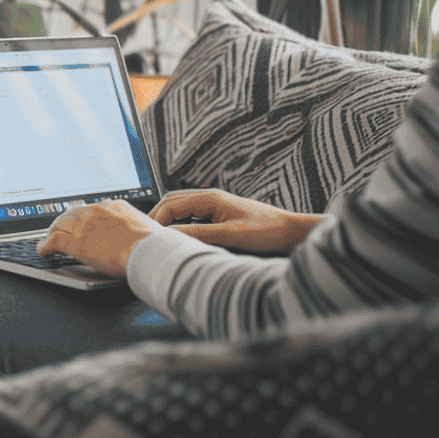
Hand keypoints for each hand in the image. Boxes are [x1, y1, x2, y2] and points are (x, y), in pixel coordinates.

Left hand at [37, 200, 163, 275]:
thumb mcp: (146, 226)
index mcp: (114, 207)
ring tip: (48, 239)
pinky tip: (43, 251)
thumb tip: (140, 235)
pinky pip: (54, 242)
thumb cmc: (153, 243)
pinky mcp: (77, 243)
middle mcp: (96, 213)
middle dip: (63, 222)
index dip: (82, 216)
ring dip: (52, 233)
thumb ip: (136, 227)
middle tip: (58, 229)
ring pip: (60, 225)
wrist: (148, 250)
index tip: (80, 220)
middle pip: (71, 214)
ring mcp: (84, 227)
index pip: (91, 209)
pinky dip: (45, 246)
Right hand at [149, 189, 323, 253]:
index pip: (170, 204)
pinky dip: (180, 224)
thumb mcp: (231, 234)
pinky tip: (181, 239)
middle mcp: (209, 198)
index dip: (156, 220)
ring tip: (160, 239)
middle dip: (157, 218)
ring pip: (180, 208)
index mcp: (209, 198)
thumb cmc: (267, 230)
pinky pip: (191, 216)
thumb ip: (199, 233)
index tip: (148, 237)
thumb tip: (171, 235)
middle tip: (147, 237)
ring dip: (168, 221)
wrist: (291, 231)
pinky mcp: (219, 215)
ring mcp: (214, 205)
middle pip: (171, 202)